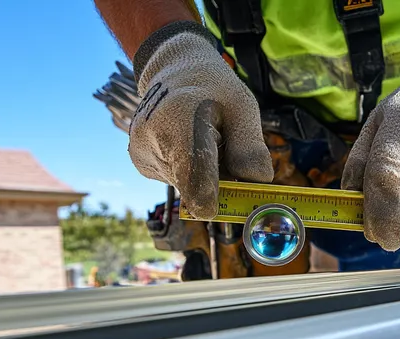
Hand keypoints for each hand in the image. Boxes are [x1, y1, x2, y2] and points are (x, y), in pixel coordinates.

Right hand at [129, 22, 272, 219]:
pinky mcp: (142, 165)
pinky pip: (179, 182)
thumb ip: (250, 147)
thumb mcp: (243, 107)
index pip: (192, 172)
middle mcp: (150, 137)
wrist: (174, 73)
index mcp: (177, 116)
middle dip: (219, 182)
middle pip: (193, 185)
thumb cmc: (214, 89)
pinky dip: (192, 173)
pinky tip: (190, 146)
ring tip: (205, 140)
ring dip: (206, 175)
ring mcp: (141, 153)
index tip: (228, 205)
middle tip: (226, 149)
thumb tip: (257, 183)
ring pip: (187, 187)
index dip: (214, 196)